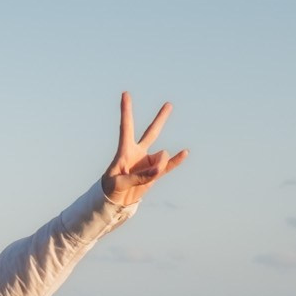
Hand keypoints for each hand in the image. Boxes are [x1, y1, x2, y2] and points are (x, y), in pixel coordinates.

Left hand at [102, 92, 187, 207]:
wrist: (116, 201)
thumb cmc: (110, 189)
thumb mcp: (119, 183)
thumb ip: (139, 176)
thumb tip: (158, 169)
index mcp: (124, 150)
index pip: (126, 127)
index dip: (126, 111)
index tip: (125, 93)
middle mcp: (138, 153)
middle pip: (151, 132)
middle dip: (160, 119)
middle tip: (169, 104)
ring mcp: (148, 162)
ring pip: (160, 158)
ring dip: (157, 168)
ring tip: (145, 179)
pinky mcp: (154, 173)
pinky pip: (168, 165)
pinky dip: (176, 161)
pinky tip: (185, 153)